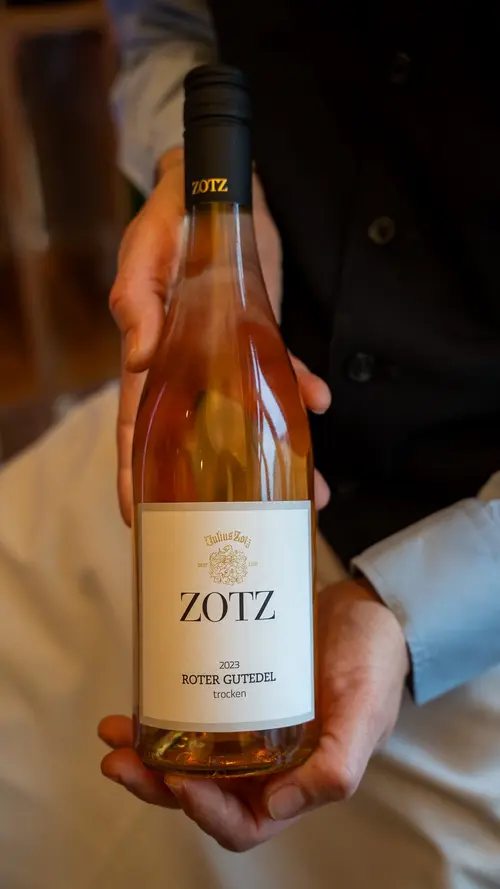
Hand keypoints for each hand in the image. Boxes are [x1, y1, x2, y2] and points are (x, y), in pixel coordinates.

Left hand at [99, 578, 408, 851]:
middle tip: (119, 760)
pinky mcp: (235, 693)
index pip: (245, 822)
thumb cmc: (374, 663)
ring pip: (189, 758)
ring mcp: (248, 729)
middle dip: (156, 785)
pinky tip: (141, 698)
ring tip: (114, 734)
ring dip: (149, 754)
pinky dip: (164, 713)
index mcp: (300, 782)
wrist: (365, 610)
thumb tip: (278, 804)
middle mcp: (268, 765)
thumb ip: (338, 764)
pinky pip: (194, 715)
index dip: (207, 813)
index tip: (178, 783)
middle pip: (203, 794)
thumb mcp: (365, 712)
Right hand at [110, 148, 330, 525]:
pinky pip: (283, 371)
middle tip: (247, 525)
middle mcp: (187, 366)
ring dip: (276, 452)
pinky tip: (320, 402)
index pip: (136, 428)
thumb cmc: (168, 220)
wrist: (216, 188)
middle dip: (219, 487)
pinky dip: (302, 388)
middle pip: (199, 439)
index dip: (136, 476)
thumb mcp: (144, 254)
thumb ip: (138, 301)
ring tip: (311, 491)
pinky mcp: (260, 334)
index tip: (141, 520)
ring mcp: (226, 354)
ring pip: (248, 416)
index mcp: (149, 356)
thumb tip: (140, 358)